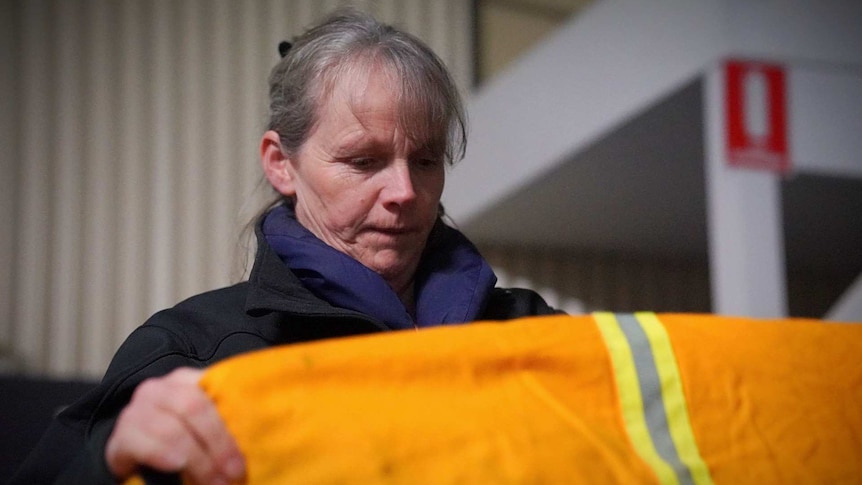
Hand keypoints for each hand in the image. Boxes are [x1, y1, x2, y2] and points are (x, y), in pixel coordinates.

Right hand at [105, 368, 245, 484]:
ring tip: (215, 482)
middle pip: (194, 407)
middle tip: (235, 471)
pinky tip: (178, 466)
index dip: (237, 412)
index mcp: (184, 380)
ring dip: (198, 460)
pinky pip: (143, 444)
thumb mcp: (202, 427)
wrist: (131, 454)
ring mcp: (136, 411)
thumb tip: (258, 437)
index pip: (214, 385)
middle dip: (219, 443)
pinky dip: (164, 455)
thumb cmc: (178, 438)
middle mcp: (159, 389)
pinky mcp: (120, 437)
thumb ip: (222, 422)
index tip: (257, 438)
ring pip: (172, 429)